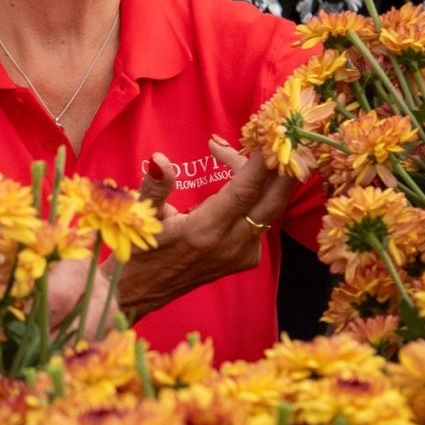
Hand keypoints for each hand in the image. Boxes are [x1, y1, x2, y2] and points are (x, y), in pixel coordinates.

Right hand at [113, 138, 298, 322]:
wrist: (142, 290)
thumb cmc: (139, 248)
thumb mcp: (142, 217)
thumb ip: (154, 187)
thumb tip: (160, 160)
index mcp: (204, 232)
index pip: (245, 191)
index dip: (262, 163)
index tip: (273, 134)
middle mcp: (230, 245)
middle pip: (272, 200)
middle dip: (285, 167)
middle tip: (285, 136)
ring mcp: (242, 254)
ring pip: (268, 207)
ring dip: (267, 178)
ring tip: (250, 149)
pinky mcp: (246, 258)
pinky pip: (262, 219)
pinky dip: (259, 195)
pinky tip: (243, 177)